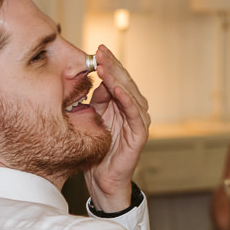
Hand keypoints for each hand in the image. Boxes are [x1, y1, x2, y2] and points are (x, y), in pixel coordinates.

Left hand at [82, 45, 151, 212]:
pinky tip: (117, 90)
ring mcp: (138, 121)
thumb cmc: (97, 151)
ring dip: (118, 79)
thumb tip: (89, 80)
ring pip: (131, 94)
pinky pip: (135, 114)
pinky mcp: (139, 134)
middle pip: (124, 82)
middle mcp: (133, 109)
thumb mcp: (92, 119)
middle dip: (112, 66)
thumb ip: (94, 100)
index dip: (108, 64)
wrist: (102, 180)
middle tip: (101, 52)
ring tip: (105, 67)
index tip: (97, 50)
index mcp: (121, 104)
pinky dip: (127, 101)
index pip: (117, 78)